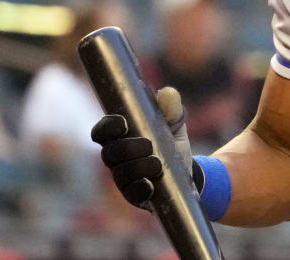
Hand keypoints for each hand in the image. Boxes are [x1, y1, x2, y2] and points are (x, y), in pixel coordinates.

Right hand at [90, 87, 197, 208]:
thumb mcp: (174, 121)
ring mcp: (124, 178)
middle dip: (128, 148)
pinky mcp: (135, 195)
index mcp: (120, 136)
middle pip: (110, 154)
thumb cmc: (171, 139)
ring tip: (158, 164)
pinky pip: (132, 194)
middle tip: (149, 145)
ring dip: (139, 168)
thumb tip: (167, 93)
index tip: (123, 123)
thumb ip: (171, 107)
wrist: (188, 168)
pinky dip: (141, 189)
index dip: (107, 127)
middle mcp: (117, 158)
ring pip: (121, 174)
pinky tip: (152, 185)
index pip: (101, 131)